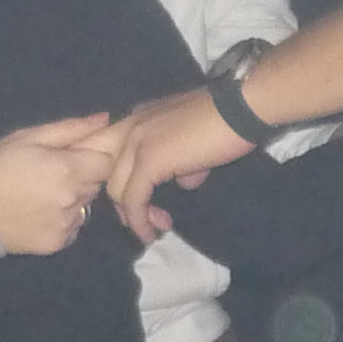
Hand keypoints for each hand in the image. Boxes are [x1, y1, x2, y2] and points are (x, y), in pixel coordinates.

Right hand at [0, 113, 119, 254]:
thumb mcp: (25, 138)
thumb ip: (68, 129)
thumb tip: (103, 119)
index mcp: (68, 169)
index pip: (107, 162)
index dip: (93, 156)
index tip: (75, 156)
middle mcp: (73, 199)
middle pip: (96, 184)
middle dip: (81, 176)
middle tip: (51, 173)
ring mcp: (67, 224)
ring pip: (85, 205)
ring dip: (72, 198)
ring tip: (42, 194)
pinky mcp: (58, 243)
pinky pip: (72, 226)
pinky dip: (62, 218)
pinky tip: (38, 213)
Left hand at [104, 88, 247, 235]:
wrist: (242, 109)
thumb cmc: (225, 121)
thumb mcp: (192, 139)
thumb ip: (180, 159)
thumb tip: (183, 180)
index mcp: (137, 118)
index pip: (103, 151)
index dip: (113, 180)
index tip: (136, 203)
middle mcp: (128, 126)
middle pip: (100, 171)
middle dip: (116, 200)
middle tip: (137, 220)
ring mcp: (135, 142)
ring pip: (115, 189)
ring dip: (131, 216)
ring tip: (150, 231)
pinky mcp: (148, 160)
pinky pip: (133, 198)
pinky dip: (139, 220)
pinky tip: (150, 232)